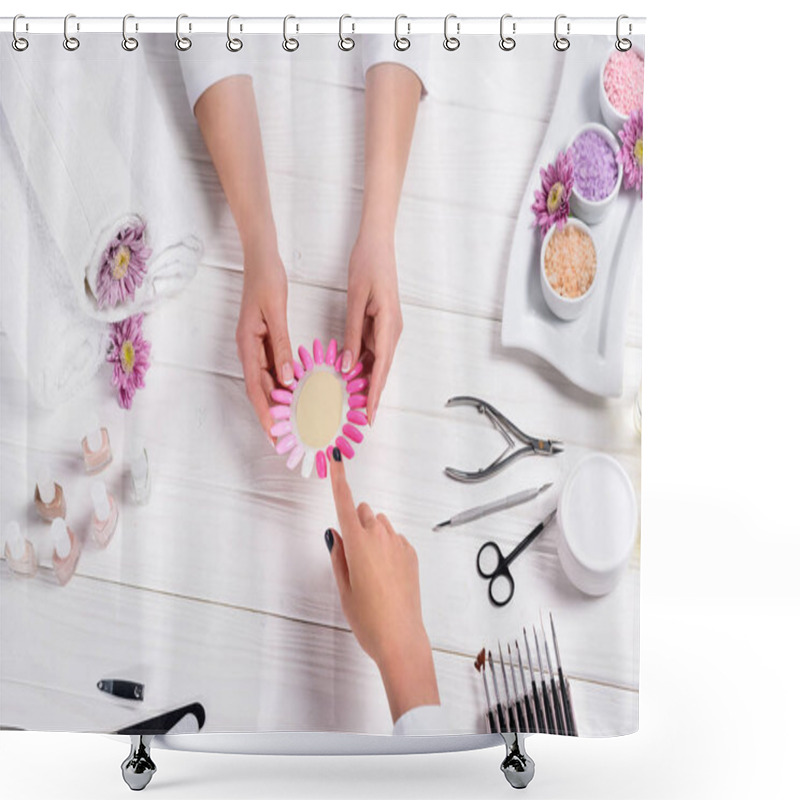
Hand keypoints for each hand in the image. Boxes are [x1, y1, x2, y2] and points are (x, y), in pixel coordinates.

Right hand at [235, 253, 293, 435]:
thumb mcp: (274, 313)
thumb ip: (280, 346)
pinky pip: (273, 368)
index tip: (273, 434)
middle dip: (271, 415)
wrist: (261, 259)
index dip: (264, 412)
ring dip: (277, 403)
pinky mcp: (265, 340)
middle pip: (259, 390)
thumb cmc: (266, 281)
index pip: (254, 388)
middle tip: (286, 439)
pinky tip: (296, 394)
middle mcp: (249, 348)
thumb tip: (286, 379)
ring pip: (266, 381)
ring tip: (292, 424)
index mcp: (247, 344)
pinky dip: (283, 384)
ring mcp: (256, 345)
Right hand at [326, 449, 439, 721]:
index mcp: (357, 542)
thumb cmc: (367, 618)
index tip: (336, 457)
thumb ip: (338, 555)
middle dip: (355, 522)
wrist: (401, 638)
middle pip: (363, 512)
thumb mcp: (343, 588)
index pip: (344, 502)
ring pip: (379, 524)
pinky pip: (394, 539)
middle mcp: (379, 535)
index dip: (338, 478)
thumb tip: (334, 533)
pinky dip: (387, 548)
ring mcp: (398, 543)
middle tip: (352, 555)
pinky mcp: (411, 553)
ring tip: (370, 570)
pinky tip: (386, 576)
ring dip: (372, 535)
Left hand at [342, 233, 402, 424]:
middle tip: (362, 418)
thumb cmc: (368, 266)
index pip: (380, 368)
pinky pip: (373, 349)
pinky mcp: (383, 323)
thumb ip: (353, 335)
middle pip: (381, 369)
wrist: (378, 243)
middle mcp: (393, 330)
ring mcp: (389, 327)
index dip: (374, 394)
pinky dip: (364, 364)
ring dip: (367, 381)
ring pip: (377, 361)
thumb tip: (348, 366)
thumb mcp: (356, 302)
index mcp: (389, 326)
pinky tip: (352, 375)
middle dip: (372, 395)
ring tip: (354, 403)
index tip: (369, 415)